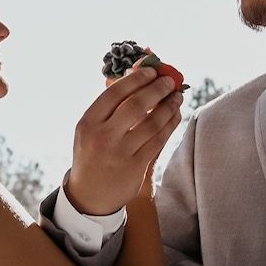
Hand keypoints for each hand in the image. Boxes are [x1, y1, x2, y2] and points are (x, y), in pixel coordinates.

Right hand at [64, 67, 182, 216]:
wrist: (89, 195)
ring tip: (177, 96)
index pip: (115, 92)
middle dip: (158, 88)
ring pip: (152, 123)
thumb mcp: (90, 128)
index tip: (152, 70)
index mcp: (88, 122)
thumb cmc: (92, 152)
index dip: (137, 78)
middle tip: (170, 80)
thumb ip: (109, 102)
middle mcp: (102, 137)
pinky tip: (176, 114)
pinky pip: (159, 140)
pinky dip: (170, 124)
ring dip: (169, 106)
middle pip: (137, 105)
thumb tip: (134, 70)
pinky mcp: (135, 167)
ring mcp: (120, 153)